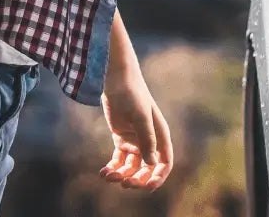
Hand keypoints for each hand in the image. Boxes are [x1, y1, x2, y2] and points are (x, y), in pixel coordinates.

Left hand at [100, 71, 173, 190]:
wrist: (116, 80)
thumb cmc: (133, 95)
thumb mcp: (141, 117)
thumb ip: (146, 140)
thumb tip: (151, 163)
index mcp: (160, 137)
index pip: (164, 163)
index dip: (158, 177)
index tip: (147, 187)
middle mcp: (149, 141)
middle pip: (146, 168)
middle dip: (137, 179)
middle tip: (125, 184)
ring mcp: (135, 141)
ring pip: (130, 166)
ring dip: (121, 174)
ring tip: (108, 177)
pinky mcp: (121, 138)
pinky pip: (118, 159)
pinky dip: (112, 167)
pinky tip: (104, 173)